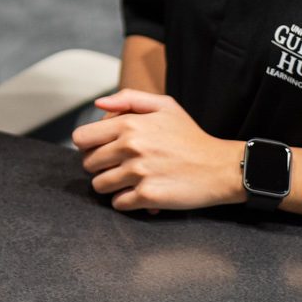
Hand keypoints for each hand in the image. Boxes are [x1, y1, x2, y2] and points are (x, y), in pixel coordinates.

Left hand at [70, 89, 243, 212]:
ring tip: (128, 180)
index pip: (81, 138)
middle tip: (118, 166)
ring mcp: (139, 173)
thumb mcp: (165, 106)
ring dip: (111, 185)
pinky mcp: (148, 196)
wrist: (220, 167)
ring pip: (99, 185)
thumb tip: (98, 104)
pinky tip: (139, 193)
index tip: (100, 149)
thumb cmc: (191, 136)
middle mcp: (130, 147)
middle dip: (99, 166)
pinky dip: (125, 201)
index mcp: (129, 124)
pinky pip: (118, 203)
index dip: (88, 145)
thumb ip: (129, 98)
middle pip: (88, 163)